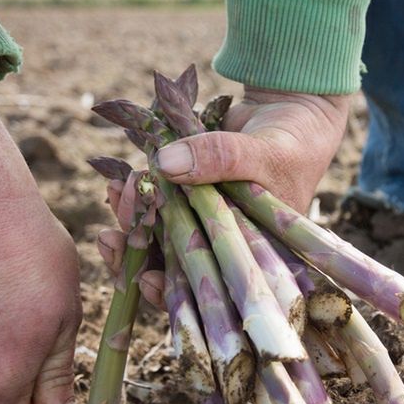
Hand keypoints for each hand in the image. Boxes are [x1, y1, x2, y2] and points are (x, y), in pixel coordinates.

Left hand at [102, 86, 347, 310]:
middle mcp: (222, 245)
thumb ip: (220, 157)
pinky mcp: (188, 193)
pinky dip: (135, 196)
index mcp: (248, 257)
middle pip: (172, 268)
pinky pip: (155, 203)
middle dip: (136, 257)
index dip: (171, 292)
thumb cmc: (292, 143)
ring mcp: (202, 220)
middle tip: (111, 237)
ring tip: (118, 193)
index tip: (143, 278)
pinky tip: (117, 183)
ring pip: (157, 236)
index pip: (206, 291)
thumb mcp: (264, 153)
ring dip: (131, 222)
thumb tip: (166, 164)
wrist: (289, 110)